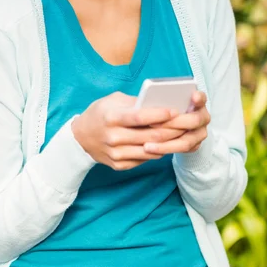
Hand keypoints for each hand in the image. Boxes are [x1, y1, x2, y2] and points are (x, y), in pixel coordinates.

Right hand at [71, 92, 186, 170]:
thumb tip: (157, 103)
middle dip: (171, 130)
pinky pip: (144, 159)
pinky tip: (164, 144)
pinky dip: (157, 151)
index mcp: (111, 118)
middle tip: (185, 123)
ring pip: (150, 150)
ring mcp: (116, 154)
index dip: (159, 115)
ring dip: (168, 143)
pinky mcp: (119, 165)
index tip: (175, 110)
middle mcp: (113, 137)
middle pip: (149, 136)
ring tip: (180, 134)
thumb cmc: (100, 114)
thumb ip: (134, 102)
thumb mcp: (112, 101)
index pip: (139, 117)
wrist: (80, 138)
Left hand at [143, 91, 209, 155]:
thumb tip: (147, 103)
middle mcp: (202, 117)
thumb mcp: (163, 101)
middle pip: (193, 121)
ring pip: (185, 141)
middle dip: (172, 123)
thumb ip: (162, 101)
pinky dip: (165, 150)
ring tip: (146, 145)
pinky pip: (180, 150)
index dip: (198, 98)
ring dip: (165, 144)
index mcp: (197, 101)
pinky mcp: (195, 145)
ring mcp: (200, 132)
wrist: (171, 123)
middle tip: (151, 124)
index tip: (193, 96)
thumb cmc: (165, 107)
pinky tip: (151, 149)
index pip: (201, 97)